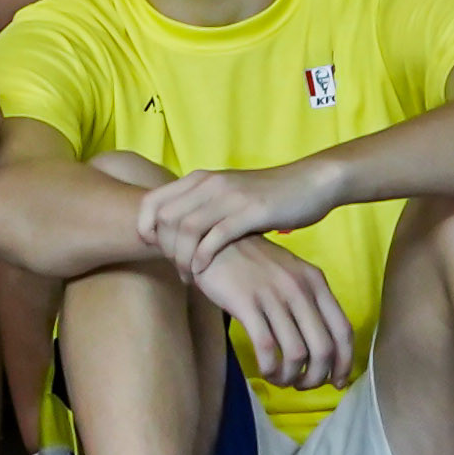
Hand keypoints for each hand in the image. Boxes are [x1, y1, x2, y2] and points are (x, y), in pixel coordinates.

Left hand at [133, 163, 323, 284]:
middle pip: (165, 217)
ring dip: (182, 257)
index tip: (150, 247)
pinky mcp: (251, 211)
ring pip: (187, 228)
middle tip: (173, 268)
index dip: (144, 225)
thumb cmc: (267, 195)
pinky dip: (203, 256)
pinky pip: (216, 236)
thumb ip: (204, 206)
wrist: (310, 184)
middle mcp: (209, 184)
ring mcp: (229, 197)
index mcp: (200, 178)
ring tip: (188, 276)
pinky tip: (202, 272)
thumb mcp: (228, 195)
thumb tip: (178, 230)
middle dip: (164, 247)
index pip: (153, 200)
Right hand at [189, 233, 358, 397]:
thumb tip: (324, 344)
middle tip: (304, 386)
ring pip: (296, 353)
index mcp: (315, 281)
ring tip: (281, 381)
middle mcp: (299, 289)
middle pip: (323, 348)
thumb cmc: (251, 261)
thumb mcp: (289, 272)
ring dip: (291, 376)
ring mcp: (273, 296)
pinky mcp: (246, 303)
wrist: (211, 239)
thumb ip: (309, 299)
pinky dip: (270, 368)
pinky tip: (265, 372)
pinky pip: (267, 347)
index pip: (343, 330)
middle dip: (317, 377)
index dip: (344, 362)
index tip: (337, 381)